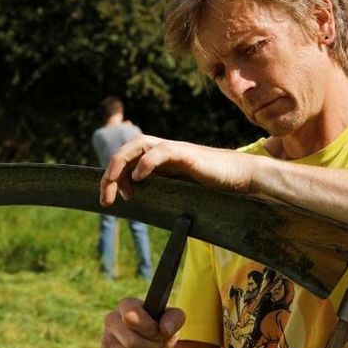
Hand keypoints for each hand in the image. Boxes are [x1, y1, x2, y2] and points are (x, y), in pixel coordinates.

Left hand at [99, 135, 255, 206]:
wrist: (241, 178)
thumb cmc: (213, 187)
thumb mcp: (179, 191)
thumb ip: (159, 192)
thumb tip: (136, 201)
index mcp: (160, 160)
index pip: (127, 161)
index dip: (114, 178)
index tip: (111, 201)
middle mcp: (164, 151)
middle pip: (127, 151)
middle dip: (110, 174)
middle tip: (105, 199)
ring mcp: (175, 150)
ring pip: (138, 145)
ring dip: (121, 165)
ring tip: (114, 185)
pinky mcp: (188, 154)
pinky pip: (162, 151)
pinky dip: (147, 162)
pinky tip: (140, 178)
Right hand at [99, 297, 185, 347]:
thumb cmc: (161, 332)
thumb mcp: (174, 322)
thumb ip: (174, 319)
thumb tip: (165, 329)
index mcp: (127, 305)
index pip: (132, 316)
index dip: (150, 329)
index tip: (158, 332)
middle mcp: (111, 319)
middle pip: (132, 343)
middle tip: (158, 345)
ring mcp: (105, 339)